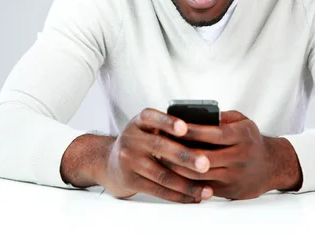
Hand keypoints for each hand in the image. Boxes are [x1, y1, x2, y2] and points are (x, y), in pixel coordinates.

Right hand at [98, 108, 213, 202]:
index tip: (185, 128)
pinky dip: (178, 195)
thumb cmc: (138, 143)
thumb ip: (167, 130)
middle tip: (206, 164)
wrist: (107, 162)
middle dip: (186, 157)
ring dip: (187, 184)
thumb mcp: (147, 129)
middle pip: (160, 147)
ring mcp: (129, 160)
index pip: (152, 117)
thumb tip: (205, 137)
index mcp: (139, 122)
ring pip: (162, 174)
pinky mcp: (130, 180)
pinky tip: (193, 197)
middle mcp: (132, 138)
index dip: (168, 122)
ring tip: (206, 190)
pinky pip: (158, 189)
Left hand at [163, 110, 302, 199]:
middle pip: (203, 157)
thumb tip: (193, 116)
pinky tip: (173, 171)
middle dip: (180, 151)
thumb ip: (221, 117)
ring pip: (200, 174)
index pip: (214, 134)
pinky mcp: (229, 191)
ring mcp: (234, 176)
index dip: (192, 131)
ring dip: (178, 167)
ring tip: (162, 158)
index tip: (174, 126)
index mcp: (243, 136)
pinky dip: (186, 179)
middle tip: (161, 144)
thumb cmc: (251, 140)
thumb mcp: (242, 121)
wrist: (271, 166)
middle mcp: (240, 157)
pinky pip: (202, 186)